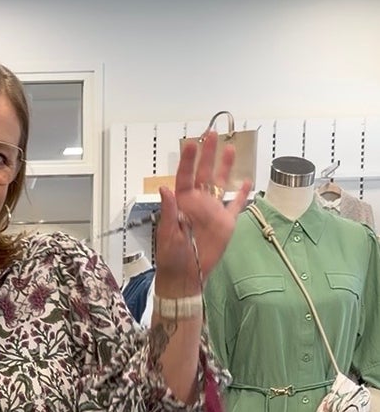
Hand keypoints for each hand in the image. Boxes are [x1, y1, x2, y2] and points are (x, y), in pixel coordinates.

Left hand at [155, 131, 251, 290]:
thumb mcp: (166, 234)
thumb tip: (165, 189)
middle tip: (212, 134)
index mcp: (182, 203)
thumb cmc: (171, 257)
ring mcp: (212, 211)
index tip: (191, 144)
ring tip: (230, 148)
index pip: (185, 176)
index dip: (188, 160)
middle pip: (204, 173)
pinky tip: (246, 181)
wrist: (185, 277)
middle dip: (208, 154)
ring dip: (225, 167)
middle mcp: (198, 203)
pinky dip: (241, 194)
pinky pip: (235, 205)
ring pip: (220, 183)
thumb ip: (168, 210)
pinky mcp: (225, 223)